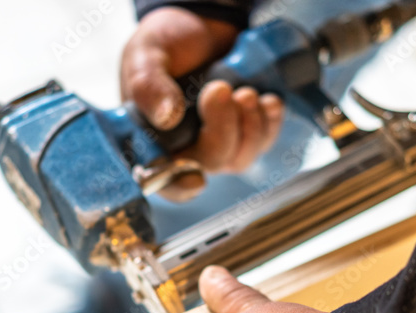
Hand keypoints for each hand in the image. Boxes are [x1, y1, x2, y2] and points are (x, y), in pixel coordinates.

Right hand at [120, 8, 284, 199]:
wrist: (201, 24)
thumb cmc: (166, 42)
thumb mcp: (147, 54)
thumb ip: (149, 84)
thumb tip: (166, 116)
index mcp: (150, 137)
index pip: (160, 178)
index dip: (178, 185)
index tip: (196, 178)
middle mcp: (183, 147)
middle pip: (209, 163)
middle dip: (223, 129)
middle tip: (222, 89)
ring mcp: (216, 142)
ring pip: (239, 158)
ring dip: (249, 126)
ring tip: (245, 92)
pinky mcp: (243, 132)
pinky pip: (262, 143)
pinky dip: (269, 123)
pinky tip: (267, 101)